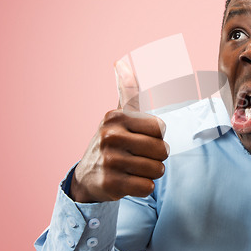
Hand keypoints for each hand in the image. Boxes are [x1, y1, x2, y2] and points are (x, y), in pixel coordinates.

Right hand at [69, 61, 168, 202]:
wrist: (87, 177)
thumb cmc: (111, 141)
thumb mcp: (118, 114)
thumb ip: (127, 90)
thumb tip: (121, 62)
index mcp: (116, 117)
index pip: (161, 128)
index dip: (157, 136)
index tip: (142, 138)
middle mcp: (110, 136)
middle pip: (162, 150)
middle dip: (157, 156)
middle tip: (139, 156)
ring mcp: (109, 161)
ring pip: (157, 170)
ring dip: (151, 173)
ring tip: (134, 169)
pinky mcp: (110, 184)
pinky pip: (147, 187)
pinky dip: (143, 187)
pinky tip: (128, 181)